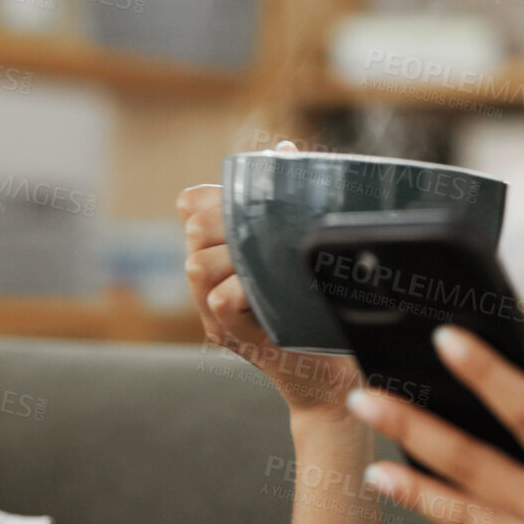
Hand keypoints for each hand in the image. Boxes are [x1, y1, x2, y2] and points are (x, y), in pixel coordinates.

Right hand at [174, 141, 361, 418]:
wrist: (332, 372)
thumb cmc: (316, 304)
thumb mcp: (300, 248)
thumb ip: (287, 201)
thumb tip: (285, 152)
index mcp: (220, 252)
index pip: (192, 204)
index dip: (215, 193)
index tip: (252, 198)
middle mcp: (209, 282)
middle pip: (194, 230)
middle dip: (228, 221)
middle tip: (268, 229)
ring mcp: (216, 314)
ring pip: (198, 265)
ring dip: (234, 255)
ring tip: (268, 259)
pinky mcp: (236, 338)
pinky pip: (221, 301)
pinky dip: (241, 289)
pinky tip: (266, 287)